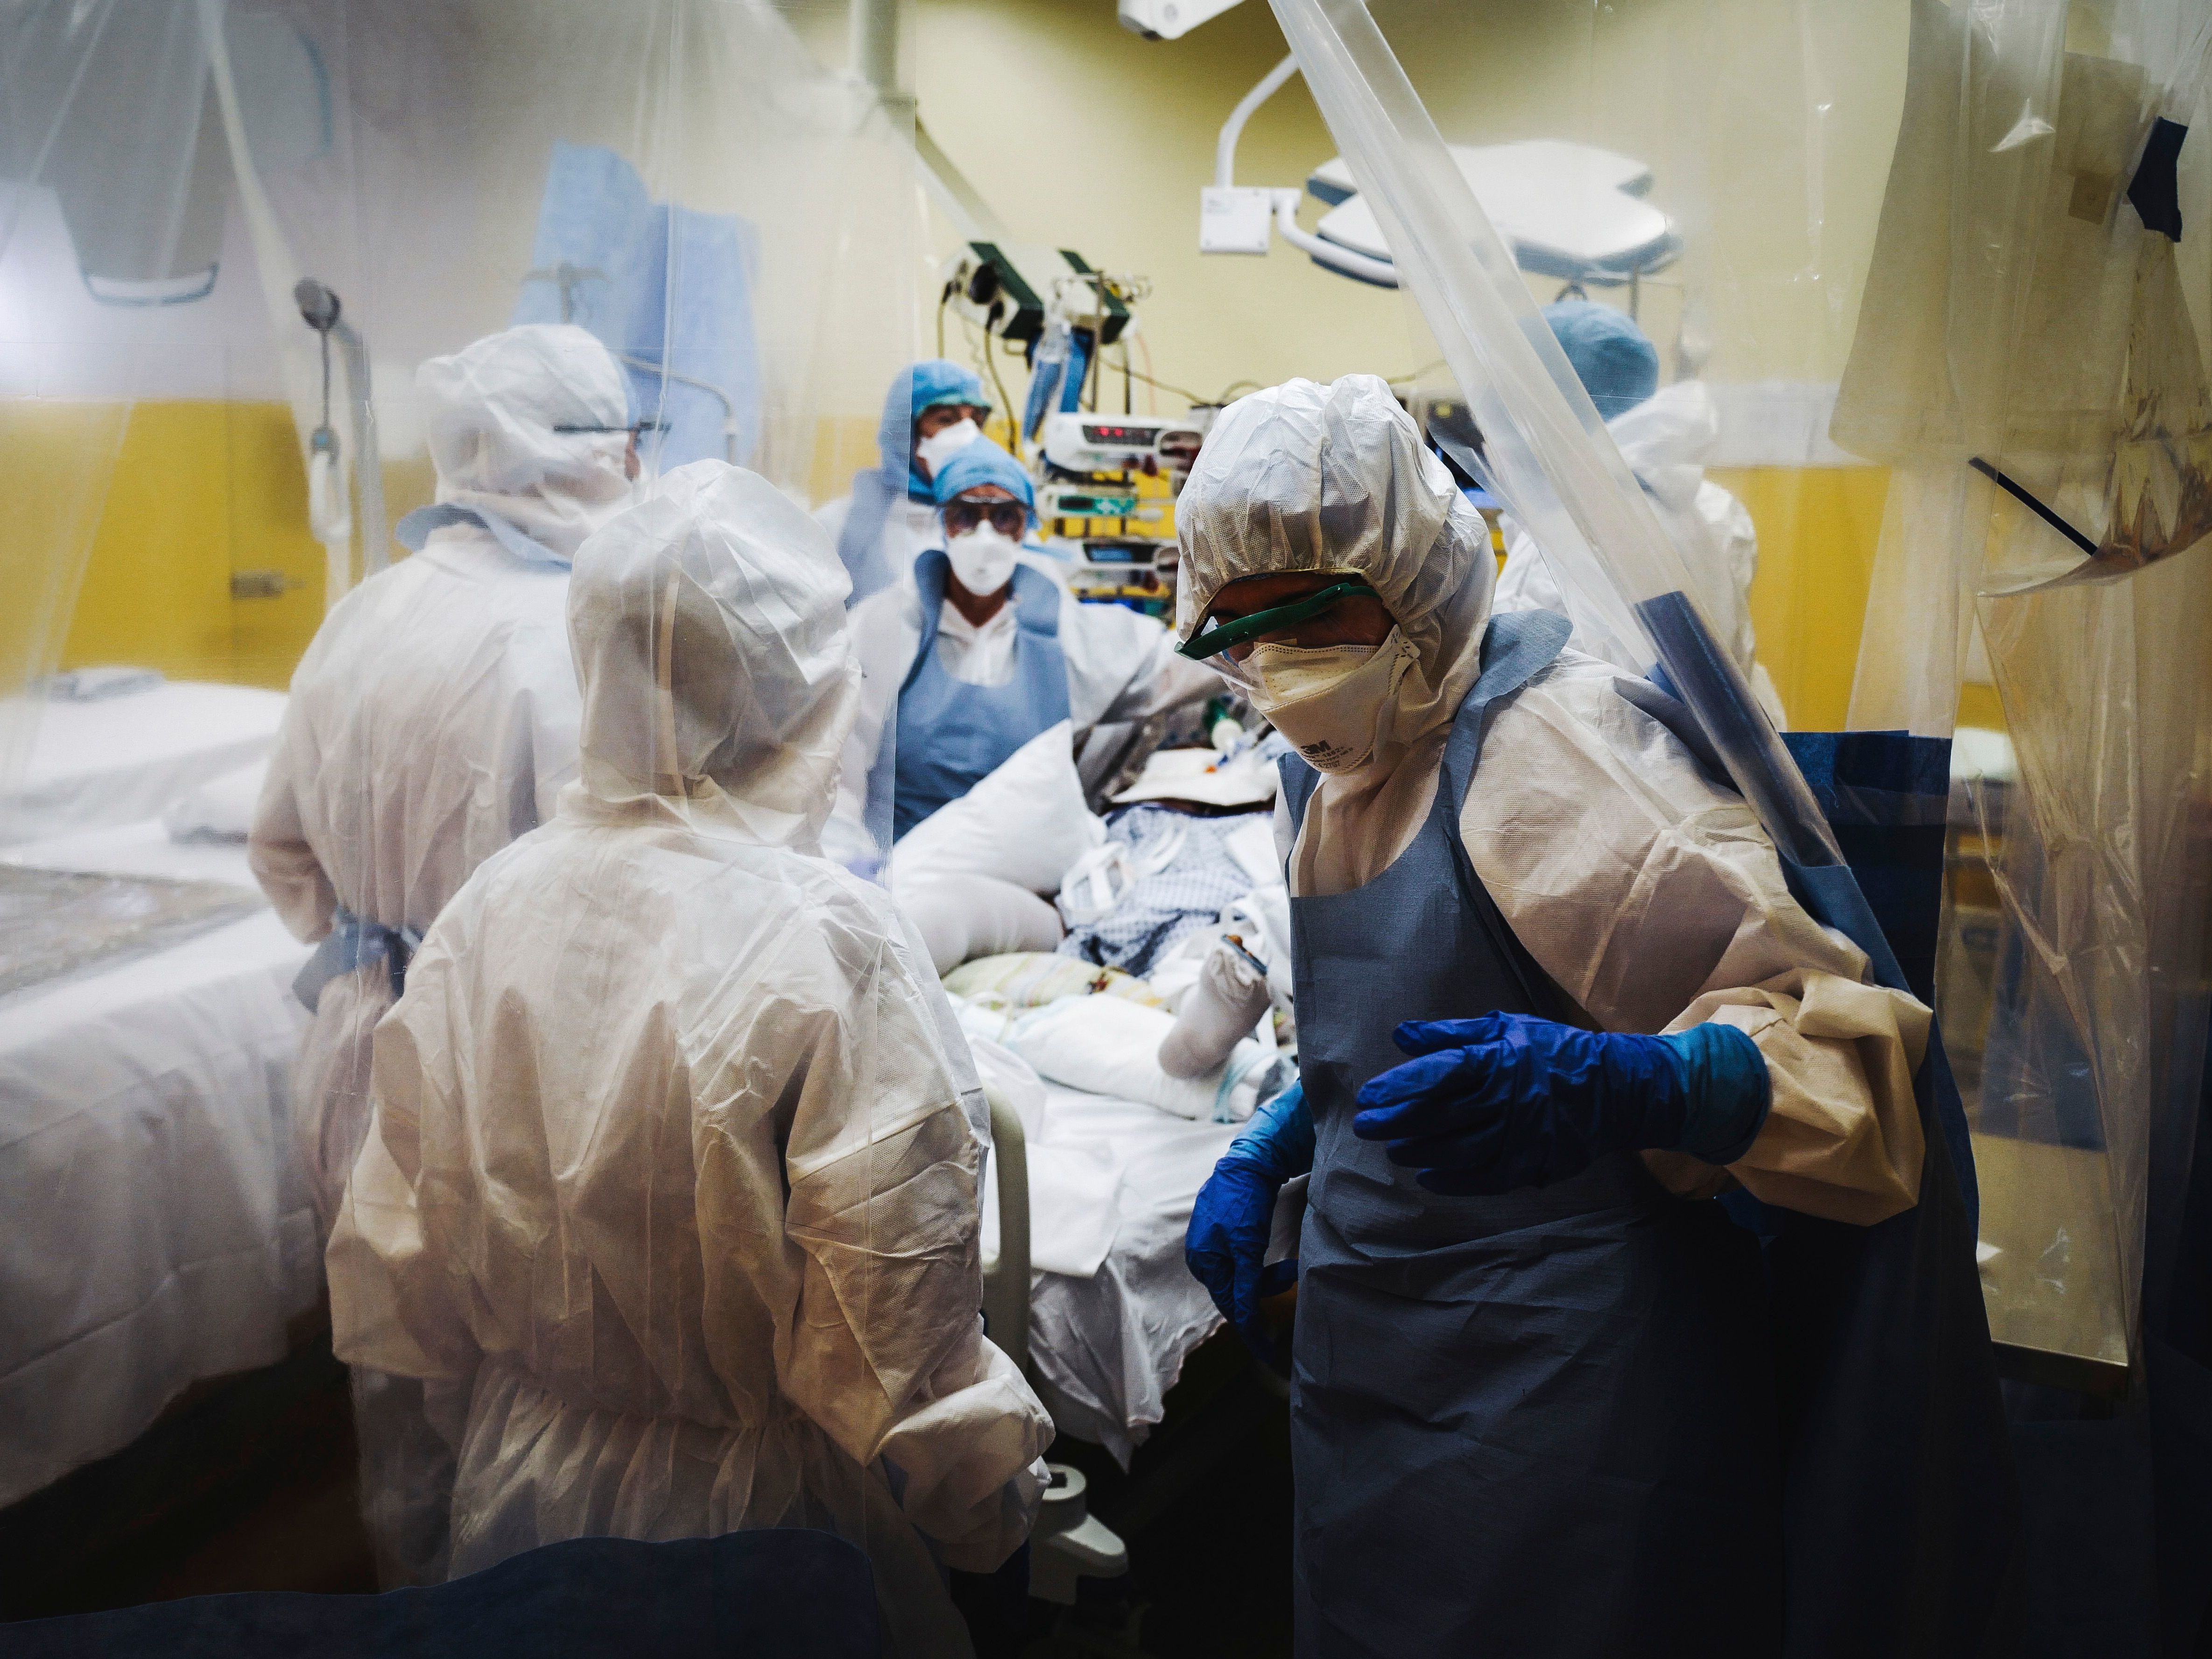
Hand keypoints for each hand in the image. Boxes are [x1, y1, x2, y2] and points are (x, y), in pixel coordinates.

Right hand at [1186, 1159, 1296, 1361]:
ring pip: (1242, 1277)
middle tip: (1292, 1273)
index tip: (1272, 1357)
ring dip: (1266, 1276)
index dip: (1253, 1333)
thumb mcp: (1247, 1247)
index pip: (1230, 1307)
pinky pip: (1241, 1262)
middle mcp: (1203, 1257)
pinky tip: (1271, 1258)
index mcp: (1203, 1262)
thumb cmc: (1244, 1203)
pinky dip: (1259, 1265)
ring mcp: (1211, 1245)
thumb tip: (1243, 1318)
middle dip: (1265, 1289)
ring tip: (1288, 1263)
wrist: (1246, 1163)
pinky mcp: (1223, 1235)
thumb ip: (1245, 1284)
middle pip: (1237, 1292)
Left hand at [1351, 1013, 1703, 1195]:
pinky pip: (1486, 1178)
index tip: (1368, 1095)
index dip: (1400, 1084)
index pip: (1440, 1071)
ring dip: (1420, 1152)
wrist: (1618, 1088)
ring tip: (1393, 1151)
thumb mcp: (1506, 1028)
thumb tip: (1401, 1035)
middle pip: (1442, 1115)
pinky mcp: (1534, 1162)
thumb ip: (1451, 1033)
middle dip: (1397, 1122)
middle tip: (1365, 1127)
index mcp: (1498, 1059)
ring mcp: (1522, 1135)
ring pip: (1460, 1149)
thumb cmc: (1552, 1051)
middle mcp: (1507, 1098)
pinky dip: (1454, 1182)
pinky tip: (1427, 1177)